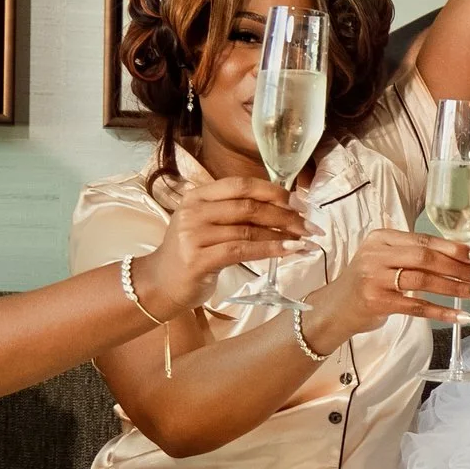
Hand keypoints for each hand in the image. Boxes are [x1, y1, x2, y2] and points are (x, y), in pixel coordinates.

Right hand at [130, 176, 309, 312]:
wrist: (160, 283)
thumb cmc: (192, 253)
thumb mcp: (209, 225)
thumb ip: (237, 213)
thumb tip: (286, 208)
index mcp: (197, 196)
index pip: (240, 185)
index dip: (273, 191)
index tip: (300, 202)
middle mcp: (193, 211)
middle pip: (248, 206)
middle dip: (285, 214)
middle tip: (309, 225)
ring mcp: (192, 235)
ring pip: (247, 229)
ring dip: (282, 235)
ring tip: (305, 241)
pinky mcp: (197, 259)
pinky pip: (241, 251)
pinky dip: (269, 250)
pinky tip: (289, 252)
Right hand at [300, 229, 469, 353]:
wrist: (335, 308)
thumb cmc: (368, 282)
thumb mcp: (385, 259)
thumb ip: (413, 254)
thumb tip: (461, 259)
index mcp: (381, 237)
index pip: (424, 240)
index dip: (454, 248)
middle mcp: (376, 254)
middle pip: (425, 257)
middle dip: (458, 268)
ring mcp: (374, 278)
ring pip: (423, 280)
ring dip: (455, 288)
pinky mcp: (376, 302)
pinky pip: (416, 306)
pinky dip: (441, 311)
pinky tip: (461, 315)